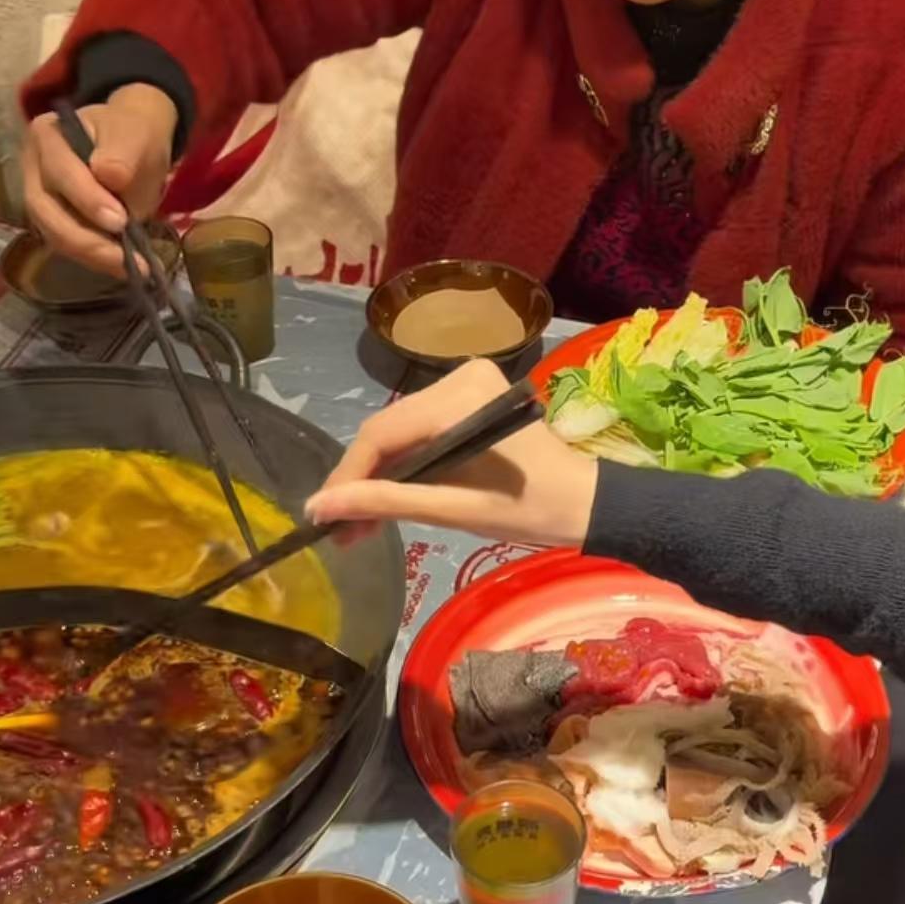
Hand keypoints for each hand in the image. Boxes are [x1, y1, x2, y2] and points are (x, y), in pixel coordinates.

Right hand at [22, 83, 177, 276]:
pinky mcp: (51, 222)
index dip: (87, 200)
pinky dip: (93, 259)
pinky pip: (65, 246)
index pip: (59, 172)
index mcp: (47, 135)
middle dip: (86, 239)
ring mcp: (38, 197)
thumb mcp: (135, 134)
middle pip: (45, 211)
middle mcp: (32, 168)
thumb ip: (122, 153)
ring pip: (52, 234)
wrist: (134, 144)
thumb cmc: (132, 134)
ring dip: (91, 256)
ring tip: (131, 266)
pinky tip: (121, 265)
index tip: (122, 221)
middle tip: (126, 257)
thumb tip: (109, 175)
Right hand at [306, 359, 598, 546]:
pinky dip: (404, 460)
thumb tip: (320, 508)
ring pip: (400, 428)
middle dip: (362, 479)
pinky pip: (420, 425)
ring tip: (359, 521)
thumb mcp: (452, 510)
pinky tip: (389, 494)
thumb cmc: (528, 510)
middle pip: (388, 429)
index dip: (347, 475)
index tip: (320, 515)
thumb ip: (385, 503)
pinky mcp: (470, 392)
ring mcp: (466, 380)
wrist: (584, 501)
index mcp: (460, 400)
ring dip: (380, 473)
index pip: (382, 434)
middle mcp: (459, 377)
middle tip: (340, 527)